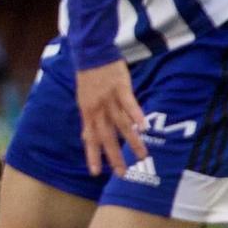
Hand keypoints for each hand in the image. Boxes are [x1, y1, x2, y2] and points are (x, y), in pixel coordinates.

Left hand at [74, 59, 146, 177]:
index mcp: (88, 113)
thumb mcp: (83, 101)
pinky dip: (136, 115)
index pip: (90, 139)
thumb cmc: (89, 79)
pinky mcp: (120, 88)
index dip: (92, 155)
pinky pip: (129, 104)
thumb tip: (86, 137)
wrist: (91, 54)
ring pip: (121, 124)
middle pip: (106, 136)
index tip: (95, 173)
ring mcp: (109, 99)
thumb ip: (88, 120)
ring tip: (142, 155)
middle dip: (113, 155)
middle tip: (121, 173)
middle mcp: (98, 109)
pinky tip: (143, 128)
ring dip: (131, 141)